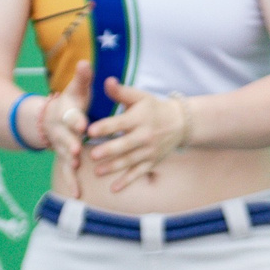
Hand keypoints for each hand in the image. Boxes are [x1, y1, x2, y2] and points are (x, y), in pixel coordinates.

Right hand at [44, 59, 92, 190]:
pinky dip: (71, 182)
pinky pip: (67, 171)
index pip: (71, 116)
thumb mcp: (76, 89)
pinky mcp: (65, 158)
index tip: (82, 124)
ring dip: (70, 163)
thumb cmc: (71, 102)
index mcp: (66, 113)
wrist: (51, 118)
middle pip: (65, 138)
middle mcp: (61, 131)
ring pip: (65, 156)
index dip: (76, 119)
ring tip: (76, 171)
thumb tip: (86, 62)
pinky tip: (76, 195)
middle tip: (77, 150)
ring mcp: (61, 146)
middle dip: (70, 143)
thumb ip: (82, 78)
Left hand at [86, 77, 190, 192]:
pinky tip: (113, 189)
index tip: (90, 130)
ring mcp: (148, 151)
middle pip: (125, 145)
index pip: (120, 123)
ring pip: (129, 161)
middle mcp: (144, 136)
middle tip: (92, 155)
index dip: (105, 127)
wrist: (179, 123)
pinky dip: (126, 182)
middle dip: (109, 150)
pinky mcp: (151, 162)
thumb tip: (107, 81)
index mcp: (139, 118)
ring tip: (97, 171)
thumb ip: (121, 92)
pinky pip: (138, 173)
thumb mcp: (139, 97)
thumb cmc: (153, 108)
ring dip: (113, 167)